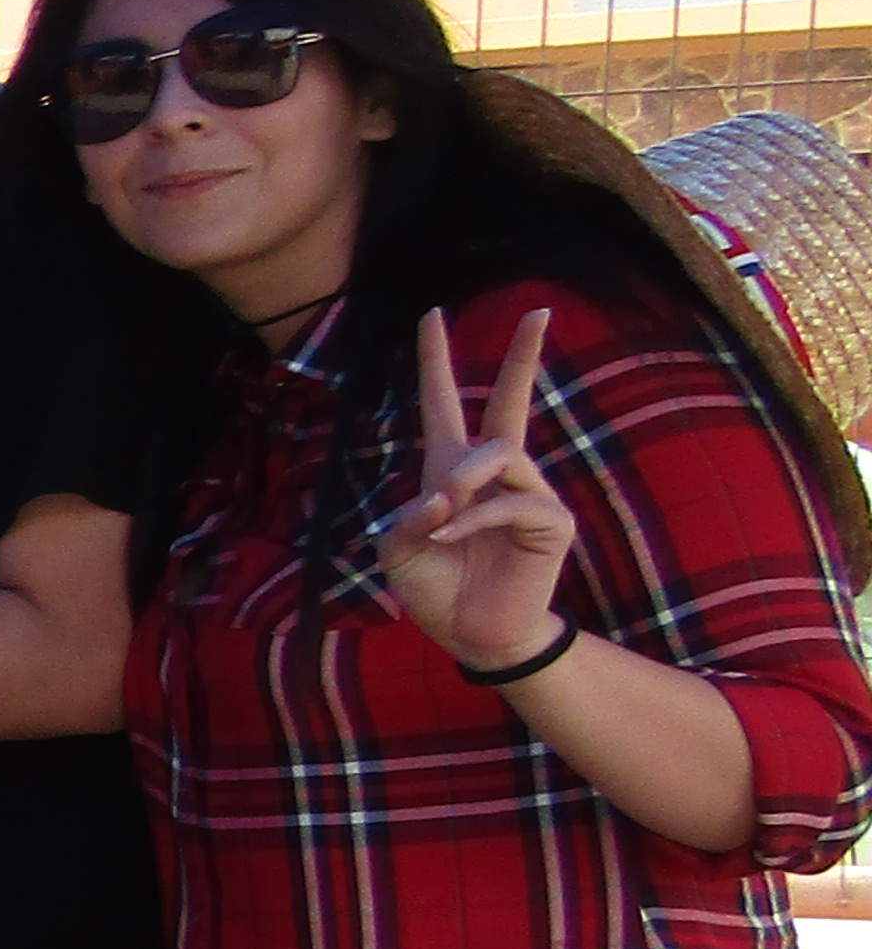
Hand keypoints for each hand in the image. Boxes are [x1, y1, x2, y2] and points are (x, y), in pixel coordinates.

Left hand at [378, 304, 573, 670]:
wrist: (470, 636)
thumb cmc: (434, 590)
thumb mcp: (397, 549)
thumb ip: (408, 516)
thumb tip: (445, 496)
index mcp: (450, 471)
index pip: (443, 404)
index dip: (434, 362)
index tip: (431, 315)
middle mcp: (495, 474)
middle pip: (511, 403)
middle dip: (524, 357)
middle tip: (539, 313)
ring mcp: (529, 494)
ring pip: (502, 455)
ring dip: (465, 479)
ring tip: (442, 512)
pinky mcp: (551, 523)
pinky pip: (511, 503)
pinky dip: (473, 520)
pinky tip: (450, 538)